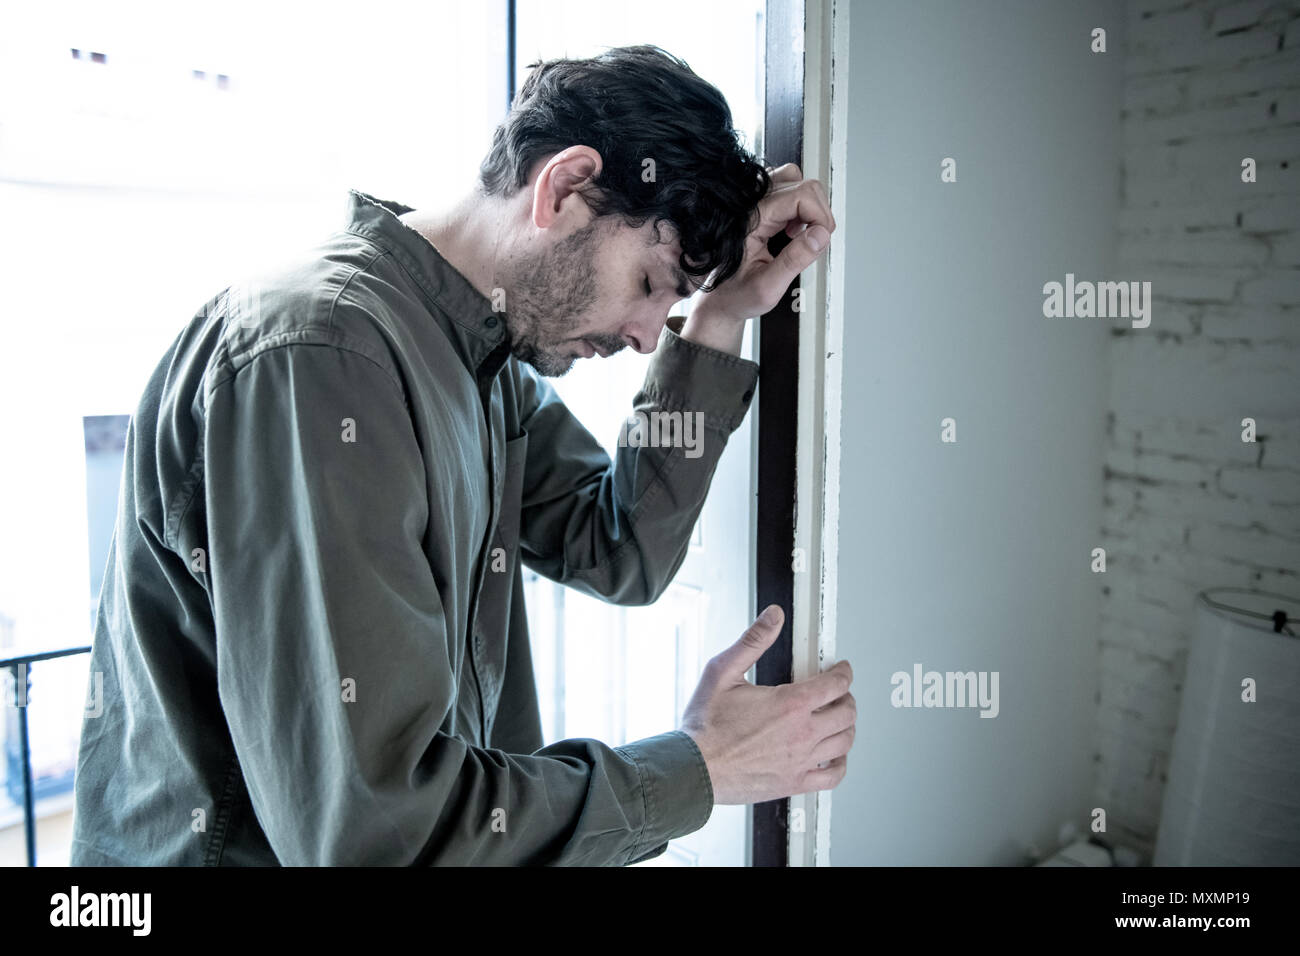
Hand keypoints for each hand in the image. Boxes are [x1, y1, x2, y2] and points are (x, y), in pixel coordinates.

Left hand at [677, 164, 835, 353]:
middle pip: (801, 183)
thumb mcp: (767, 287)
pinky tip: (791, 231)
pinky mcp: (758, 206)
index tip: (822, 239)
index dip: (819, 216)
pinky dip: (799, 208)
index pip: (799, 195)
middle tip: (813, 241)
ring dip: (808, 207)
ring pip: (794, 181)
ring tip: (800, 235)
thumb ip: (795, 260)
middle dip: (817, 212)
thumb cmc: (736, 295)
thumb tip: (820, 235)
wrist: (719, 300)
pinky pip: (787, 189)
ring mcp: (753, 202)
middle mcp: (750, 205)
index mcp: (750, 220)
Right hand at [679, 605, 855, 804]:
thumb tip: (773, 617)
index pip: (836, 684)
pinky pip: (832, 777)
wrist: (693, 769)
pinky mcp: (794, 782)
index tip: (842, 670)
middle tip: (839, 693)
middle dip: (847, 697)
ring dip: (847, 727)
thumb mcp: (722, 672)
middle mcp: (801, 733)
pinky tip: (834, 757)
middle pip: (847, 713)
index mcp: (790, 704)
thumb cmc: (704, 726)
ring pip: (844, 742)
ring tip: (838, 719)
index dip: (844, 673)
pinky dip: (840, 764)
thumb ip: (752, 641)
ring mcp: (800, 761)